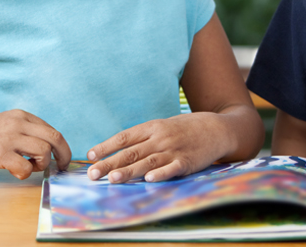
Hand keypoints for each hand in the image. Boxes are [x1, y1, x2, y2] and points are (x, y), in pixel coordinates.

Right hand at [0, 109, 71, 179]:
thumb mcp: (7, 124)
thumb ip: (26, 132)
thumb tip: (48, 148)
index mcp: (23, 117)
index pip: (53, 131)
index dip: (62, 147)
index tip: (62, 158)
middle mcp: (19, 124)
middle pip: (55, 138)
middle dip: (63, 155)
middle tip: (61, 167)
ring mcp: (9, 138)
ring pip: (44, 151)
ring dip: (42, 164)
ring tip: (29, 167)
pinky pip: (25, 167)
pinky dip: (25, 173)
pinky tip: (15, 171)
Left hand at [86, 113, 231, 182]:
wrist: (216, 128)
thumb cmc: (185, 129)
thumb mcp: (163, 127)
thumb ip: (143, 138)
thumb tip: (118, 150)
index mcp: (152, 127)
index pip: (124, 137)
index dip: (106, 146)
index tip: (90, 156)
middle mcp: (160, 138)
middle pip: (131, 152)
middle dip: (110, 163)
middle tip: (92, 174)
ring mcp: (173, 149)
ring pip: (147, 161)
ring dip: (129, 171)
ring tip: (112, 179)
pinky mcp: (187, 161)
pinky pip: (171, 168)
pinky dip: (160, 173)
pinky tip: (149, 179)